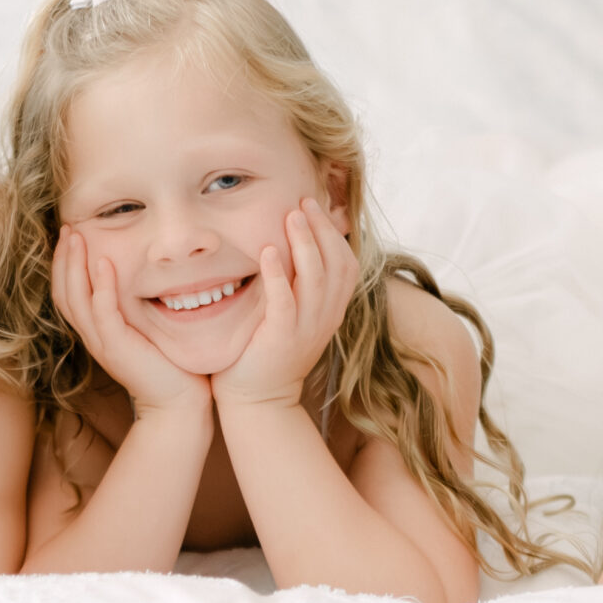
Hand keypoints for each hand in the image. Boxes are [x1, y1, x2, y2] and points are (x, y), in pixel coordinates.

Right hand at [50, 226, 209, 419]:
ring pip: (75, 299)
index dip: (64, 264)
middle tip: (67, 227)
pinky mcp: (117, 348)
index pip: (68, 294)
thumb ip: (137, 307)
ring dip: (74, 265)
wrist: (178, 404)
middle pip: (63, 292)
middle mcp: (93, 337)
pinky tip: (106, 263)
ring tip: (76, 237)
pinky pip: (103, 312)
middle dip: (63, 258)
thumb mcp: (147, 330)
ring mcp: (102, 343)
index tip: (70, 235)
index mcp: (97, 332)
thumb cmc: (169, 366)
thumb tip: (146, 276)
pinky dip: (101, 286)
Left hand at [213, 199, 357, 411]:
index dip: (333, 233)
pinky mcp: (280, 338)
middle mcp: (325, 318)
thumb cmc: (267, 352)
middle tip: (303, 201)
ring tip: (291, 216)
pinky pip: (285, 301)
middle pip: (336, 264)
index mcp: (330, 311)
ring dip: (305, 243)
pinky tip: (269, 251)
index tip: (314, 205)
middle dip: (321, 229)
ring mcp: (305, 329)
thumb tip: (292, 247)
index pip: (346, 264)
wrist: (256, 402)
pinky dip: (279, 274)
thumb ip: (298, 286)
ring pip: (316, 279)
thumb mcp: (293, 315)